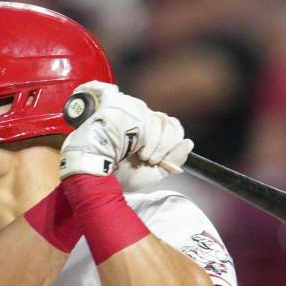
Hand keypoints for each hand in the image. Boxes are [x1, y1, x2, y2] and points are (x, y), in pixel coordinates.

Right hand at [59, 82, 191, 188]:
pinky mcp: (124, 108)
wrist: (97, 176)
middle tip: (147, 159)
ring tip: (138, 156)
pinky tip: (135, 149)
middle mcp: (142, 117)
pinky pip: (149, 120)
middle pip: (170, 123)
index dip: (170, 144)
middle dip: (163, 146)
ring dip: (155, 145)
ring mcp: (132, 111)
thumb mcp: (153, 174)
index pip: (172, 126)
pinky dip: (148, 140)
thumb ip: (174, 160)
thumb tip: (189, 143)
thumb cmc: (120, 175)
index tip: (156, 160)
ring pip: (161, 122)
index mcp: (148, 130)